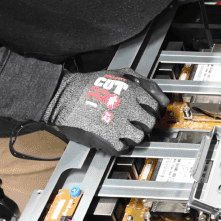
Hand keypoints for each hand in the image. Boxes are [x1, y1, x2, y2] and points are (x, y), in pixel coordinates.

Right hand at [42, 67, 168, 154]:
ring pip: (140, 137)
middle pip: (150, 123)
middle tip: (135, 124)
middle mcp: (129, 107)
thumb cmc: (88, 84)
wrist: (64, 96)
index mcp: (134, 92)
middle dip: (144, 125)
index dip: (151, 111)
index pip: (156, 106)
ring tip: (123, 132)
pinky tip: (113, 138)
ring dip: (133, 136)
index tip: (147, 114)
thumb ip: (140, 81)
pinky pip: (123, 148)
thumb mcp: (118, 73)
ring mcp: (119, 124)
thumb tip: (156, 93)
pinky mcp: (108, 138)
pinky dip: (119, 145)